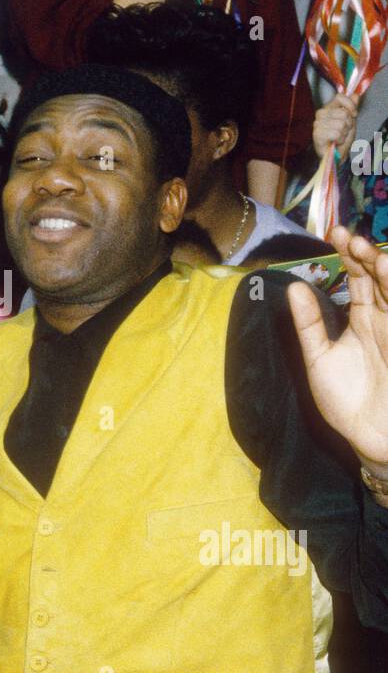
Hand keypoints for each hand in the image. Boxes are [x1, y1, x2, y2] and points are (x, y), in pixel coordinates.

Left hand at [288, 226, 387, 472]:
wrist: (369, 438)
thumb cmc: (346, 401)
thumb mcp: (319, 358)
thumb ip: (309, 324)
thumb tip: (294, 287)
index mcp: (363, 319)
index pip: (358, 278)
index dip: (350, 255)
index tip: (336, 234)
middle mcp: (385, 319)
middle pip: (380, 278)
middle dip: (368, 256)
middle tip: (352, 239)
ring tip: (375, 256)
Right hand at [312, 93, 358, 161]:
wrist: (337, 154)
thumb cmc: (341, 137)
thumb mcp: (350, 120)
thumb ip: (352, 107)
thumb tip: (356, 95)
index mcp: (328, 108)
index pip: (340, 97)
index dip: (350, 105)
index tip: (354, 115)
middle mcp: (321, 114)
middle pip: (343, 113)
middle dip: (348, 124)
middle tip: (344, 131)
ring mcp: (317, 124)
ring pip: (340, 124)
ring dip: (344, 133)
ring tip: (339, 137)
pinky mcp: (317, 134)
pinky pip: (336, 133)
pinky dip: (340, 139)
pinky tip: (336, 141)